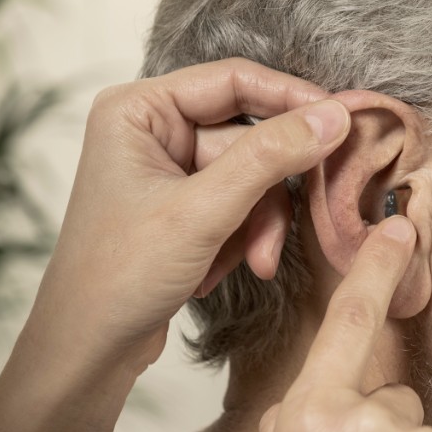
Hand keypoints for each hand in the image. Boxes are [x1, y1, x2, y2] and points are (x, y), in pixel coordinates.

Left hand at [29, 57, 351, 378]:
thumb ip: (269, 158)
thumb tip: (333, 117)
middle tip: (315, 205)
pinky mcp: (183, 205)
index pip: (234, 80)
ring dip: (262, 222)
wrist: (87, 351)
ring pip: (253, 174)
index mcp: (137, 109)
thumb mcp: (202, 214)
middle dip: (271, 188)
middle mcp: (151, 129)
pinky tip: (226, 269)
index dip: (293, 98)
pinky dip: (246, 236)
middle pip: (250, 134)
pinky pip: (241, 202)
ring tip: (255, 262)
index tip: (344, 121)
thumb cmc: (118, 277)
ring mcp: (168, 169)